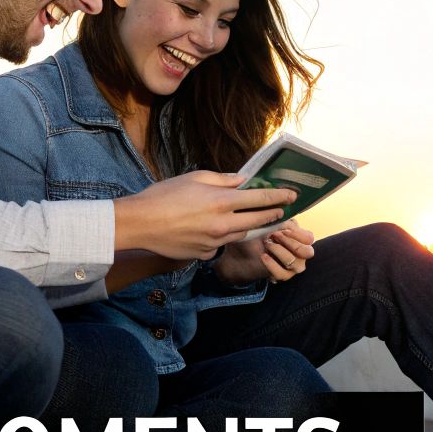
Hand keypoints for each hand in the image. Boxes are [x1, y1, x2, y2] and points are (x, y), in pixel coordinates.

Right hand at [112, 171, 294, 260]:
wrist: (140, 224)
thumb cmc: (163, 196)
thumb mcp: (194, 178)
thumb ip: (222, 180)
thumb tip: (241, 181)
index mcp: (222, 201)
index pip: (261, 198)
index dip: (279, 196)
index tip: (292, 195)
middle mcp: (223, 224)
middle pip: (258, 221)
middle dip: (273, 214)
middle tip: (282, 210)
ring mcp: (215, 242)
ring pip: (241, 235)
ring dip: (250, 227)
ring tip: (256, 220)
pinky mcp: (205, 254)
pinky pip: (221, 246)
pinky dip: (223, 238)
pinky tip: (215, 231)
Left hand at [212, 223, 316, 283]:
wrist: (240, 252)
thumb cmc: (257, 234)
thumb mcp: (269, 223)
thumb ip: (282, 220)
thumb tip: (287, 213)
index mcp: (300, 238)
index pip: (309, 238)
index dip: (297, 233)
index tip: (282, 228)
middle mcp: (300, 253)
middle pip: (307, 252)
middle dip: (290, 242)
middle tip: (274, 234)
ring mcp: (292, 266)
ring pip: (295, 263)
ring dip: (280, 252)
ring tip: (267, 243)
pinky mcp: (282, 276)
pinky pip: (282, 274)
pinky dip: (272, 264)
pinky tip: (263, 256)